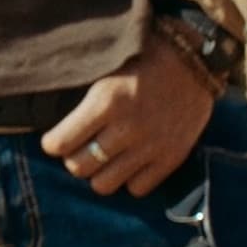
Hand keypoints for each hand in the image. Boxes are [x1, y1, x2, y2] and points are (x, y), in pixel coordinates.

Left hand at [41, 37, 219, 195]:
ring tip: (104, 158)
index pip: (60, 143)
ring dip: (99, 173)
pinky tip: (130, 162)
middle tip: (80, 148)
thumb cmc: (143, 57)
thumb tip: (53, 123)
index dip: (52, 144)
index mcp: (106, 101)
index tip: (54, 141)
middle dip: (73, 159)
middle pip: (79, 168)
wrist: (194, 60)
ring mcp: (151, 147)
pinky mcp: (172, 158)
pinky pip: (137, 189)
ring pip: (104, 185)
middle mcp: (127, 128)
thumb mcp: (105, 69)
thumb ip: (82, 98)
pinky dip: (130, 179)